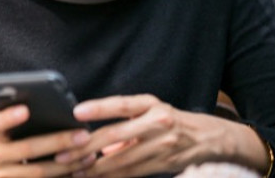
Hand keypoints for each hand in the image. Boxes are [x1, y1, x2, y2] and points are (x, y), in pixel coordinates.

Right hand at [0, 104, 96, 177]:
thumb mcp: (7, 133)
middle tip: (83, 135)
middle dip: (58, 141)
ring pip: (39, 172)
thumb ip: (20, 121)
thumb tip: (58, 110)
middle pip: (27, 148)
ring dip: (68, 164)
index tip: (25, 110)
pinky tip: (80, 172)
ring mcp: (1, 176)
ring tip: (89, 155)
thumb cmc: (8, 146)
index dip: (9, 117)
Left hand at [70, 95, 269, 177]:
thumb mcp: (149, 112)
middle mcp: (157, 122)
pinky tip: (95, 177)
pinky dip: (112, 176)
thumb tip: (97, 141)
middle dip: (85, 147)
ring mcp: (163, 145)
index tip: (76, 112)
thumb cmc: (171, 120)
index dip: (98, 108)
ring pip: (121, 159)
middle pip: (115, 135)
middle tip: (63, 152)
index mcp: (151, 104)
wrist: (211, 137)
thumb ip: (124, 124)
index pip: (121, 105)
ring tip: (72, 169)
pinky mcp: (165, 164)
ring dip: (94, 167)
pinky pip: (132, 173)